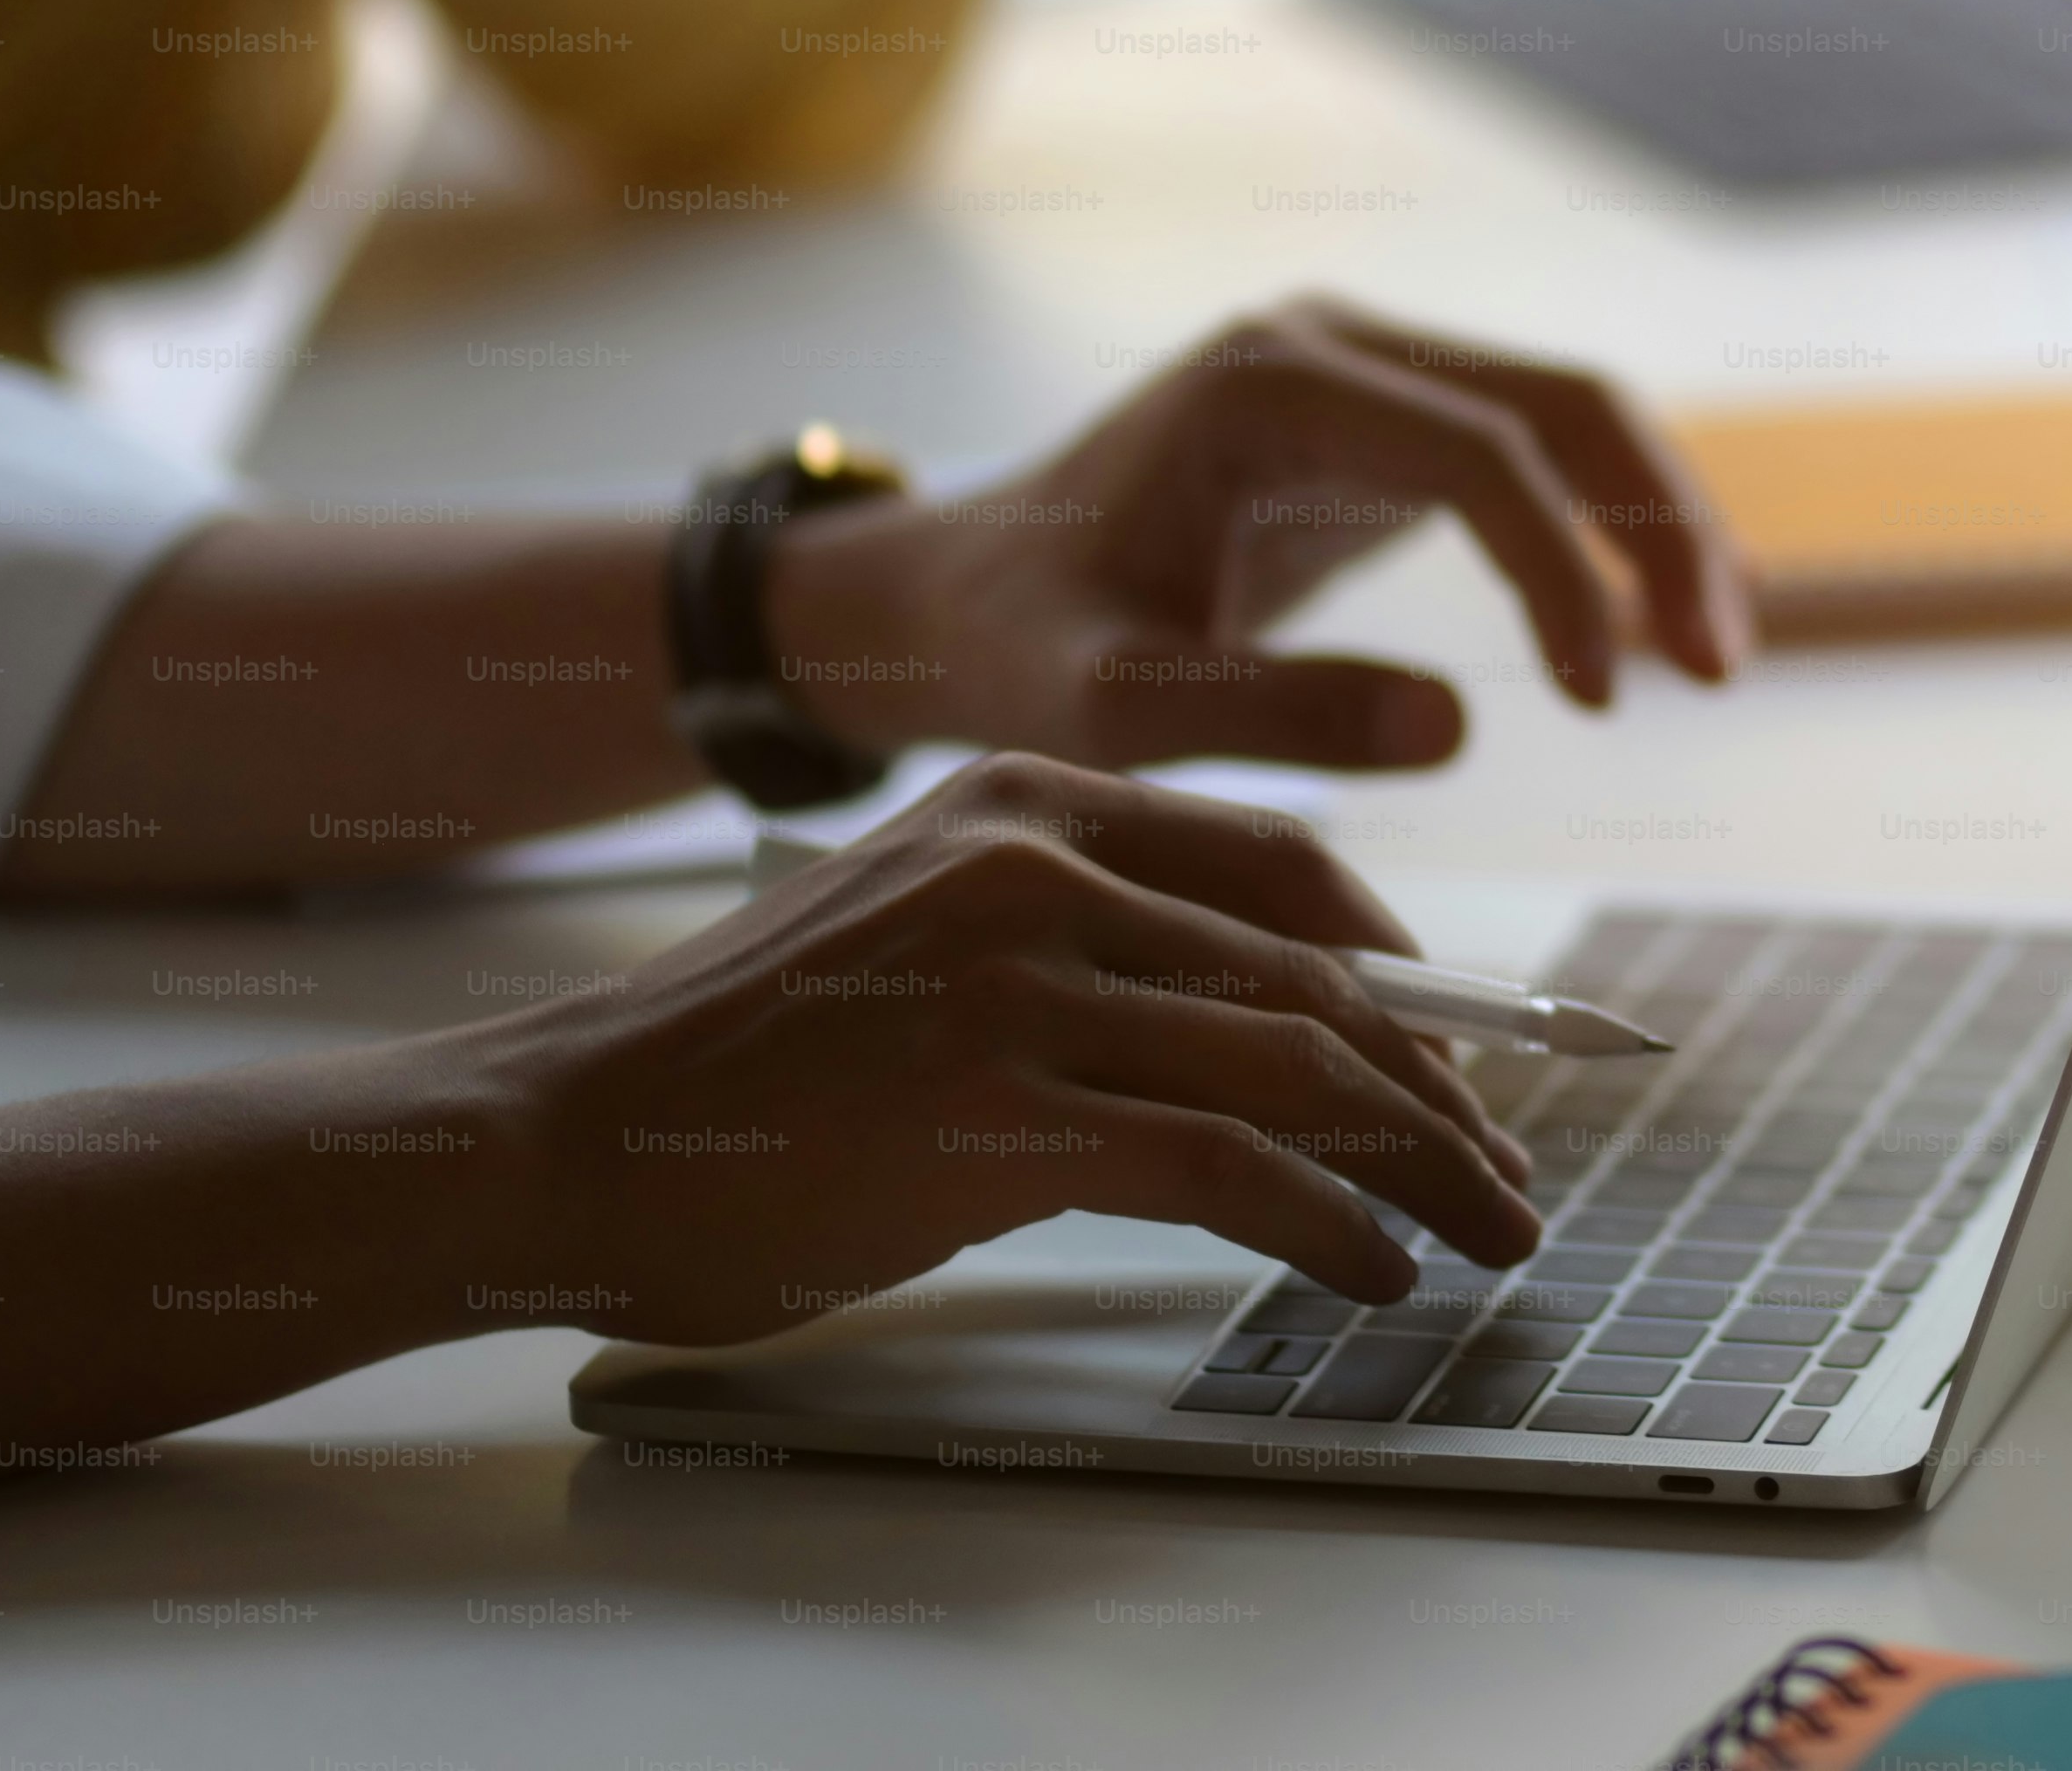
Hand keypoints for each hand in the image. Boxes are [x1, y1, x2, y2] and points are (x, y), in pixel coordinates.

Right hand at [482, 754, 1545, 1346]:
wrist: (562, 1137)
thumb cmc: (739, 1068)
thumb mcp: (911, 938)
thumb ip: (1064, 945)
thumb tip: (1255, 1034)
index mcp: (1019, 797)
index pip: (1281, 870)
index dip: (1406, 968)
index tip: (1471, 1055)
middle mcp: (1033, 865)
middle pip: (1315, 976)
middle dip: (1442, 1087)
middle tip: (1509, 1173)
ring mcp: (1019, 982)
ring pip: (1301, 1070)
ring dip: (1423, 1166)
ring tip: (1485, 1234)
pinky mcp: (1003, 1109)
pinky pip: (1233, 1169)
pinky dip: (1334, 1228)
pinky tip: (1378, 1275)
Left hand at [779, 292, 1753, 769]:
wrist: (955, 600)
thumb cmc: (1015, 651)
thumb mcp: (1105, 705)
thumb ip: (1262, 715)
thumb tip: (1459, 729)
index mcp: (1268, 384)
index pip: (1477, 449)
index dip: (1560, 569)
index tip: (1599, 701)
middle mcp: (1332, 346)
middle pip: (1564, 400)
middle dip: (1659, 527)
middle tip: (1719, 668)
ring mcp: (1366, 373)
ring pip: (1572, 418)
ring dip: (1656, 528)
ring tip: (1712, 663)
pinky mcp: (1384, 427)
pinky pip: (1535, 459)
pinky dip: (1605, 538)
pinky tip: (1640, 641)